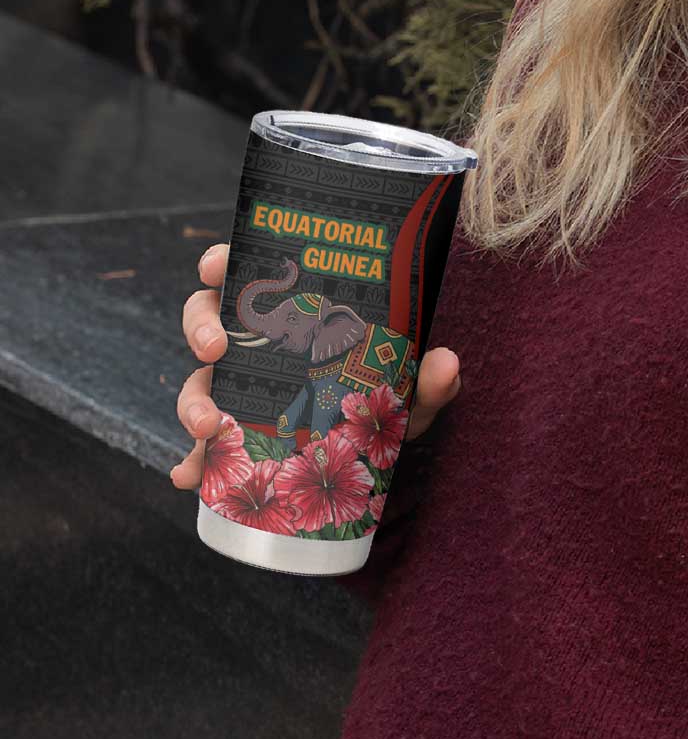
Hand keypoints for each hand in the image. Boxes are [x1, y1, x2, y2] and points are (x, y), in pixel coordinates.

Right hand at [169, 243, 460, 489]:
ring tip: (208, 426)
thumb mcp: (409, 392)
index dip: (222, 262)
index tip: (218, 265)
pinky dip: (191, 462)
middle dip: (201, 327)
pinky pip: (201, 447)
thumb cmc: (386, 404)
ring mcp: (240, 390)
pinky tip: (189, 476)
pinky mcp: (233, 438)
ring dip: (192, 400)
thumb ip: (428, 379)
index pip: (248, 274)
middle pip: (207, 318)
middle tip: (216, 347)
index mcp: (292, 314)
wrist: (375, 457)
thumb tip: (447, 363)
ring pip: (197, 380)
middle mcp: (257, 346)